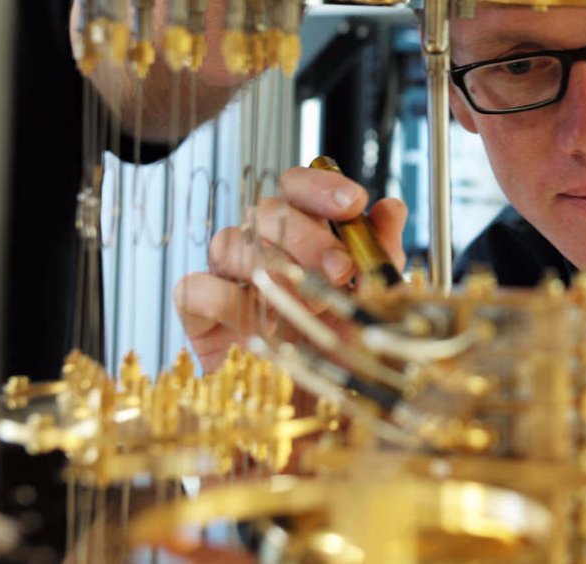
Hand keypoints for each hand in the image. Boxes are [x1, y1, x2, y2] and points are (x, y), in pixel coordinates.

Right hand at [174, 164, 406, 372]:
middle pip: (265, 210)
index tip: (354, 203)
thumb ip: (379, 251)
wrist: (316, 399)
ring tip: (310, 307)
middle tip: (341, 270)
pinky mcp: (197, 310)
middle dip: (308, 236)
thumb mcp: (372, 296)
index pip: (297, 186)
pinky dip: (225, 302)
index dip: (321, 186)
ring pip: (229, 242)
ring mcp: (225, 273)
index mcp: (299, 229)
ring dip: (272, 271)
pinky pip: (193, 288)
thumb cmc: (340, 337)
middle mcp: (259, 242)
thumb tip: (392, 207)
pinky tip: (262, 324)